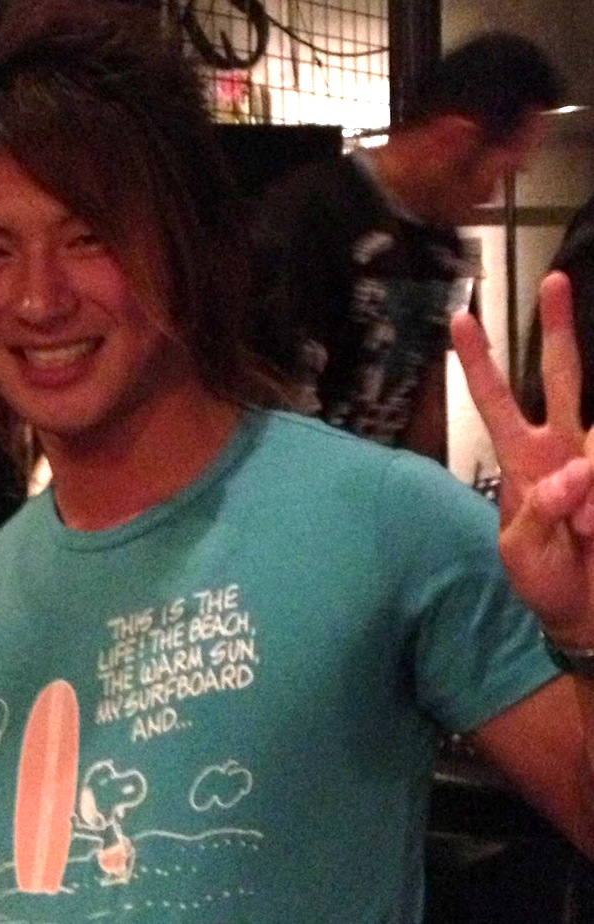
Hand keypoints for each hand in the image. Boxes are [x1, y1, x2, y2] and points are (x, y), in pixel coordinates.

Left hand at [451, 271, 593, 644]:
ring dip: (592, 489)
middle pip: (560, 375)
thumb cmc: (544, 580)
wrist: (587, 614)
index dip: (479, 363)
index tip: (460, 318)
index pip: (495, 401)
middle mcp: (562, 447)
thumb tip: (576, 471)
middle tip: (554, 281)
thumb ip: (541, 510)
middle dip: (558, 329)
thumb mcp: (522, 551)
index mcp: (523, 460)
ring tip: (588, 536)